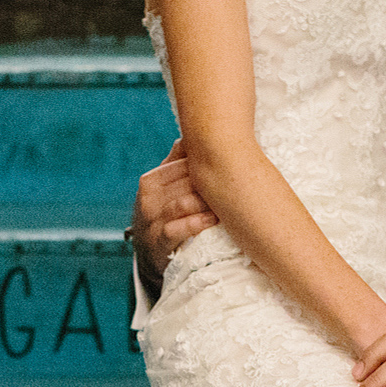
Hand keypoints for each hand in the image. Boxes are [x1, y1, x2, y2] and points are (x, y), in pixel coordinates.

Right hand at [131, 141, 219, 292]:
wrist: (152, 252)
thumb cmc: (167, 213)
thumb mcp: (167, 188)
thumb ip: (178, 163)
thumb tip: (194, 134)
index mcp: (151, 181)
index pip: (181, 164)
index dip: (207, 162)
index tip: (233, 160)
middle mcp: (147, 199)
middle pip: (184, 183)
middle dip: (210, 182)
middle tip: (237, 180)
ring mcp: (151, 222)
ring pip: (181, 204)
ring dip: (206, 202)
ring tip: (227, 201)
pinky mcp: (158, 243)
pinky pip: (176, 230)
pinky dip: (196, 223)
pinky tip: (213, 220)